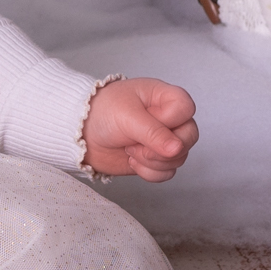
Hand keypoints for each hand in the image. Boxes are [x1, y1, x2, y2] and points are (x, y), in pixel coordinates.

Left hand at [82, 78, 198, 182]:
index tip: (148, 119)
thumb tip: (177, 149)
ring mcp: (163, 140)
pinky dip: (150, 172)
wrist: (80, 135)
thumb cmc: (101, 113)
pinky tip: (132, 161)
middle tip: (138, 145)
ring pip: (180, 157)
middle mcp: (167, 118)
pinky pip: (168, 172)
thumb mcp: (127, 117)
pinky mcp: (155, 159)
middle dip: (164, 148)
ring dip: (153, 161)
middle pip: (190, 136)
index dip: (171, 119)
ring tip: (130, 149)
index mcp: (162, 96)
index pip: (186, 108)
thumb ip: (153, 133)